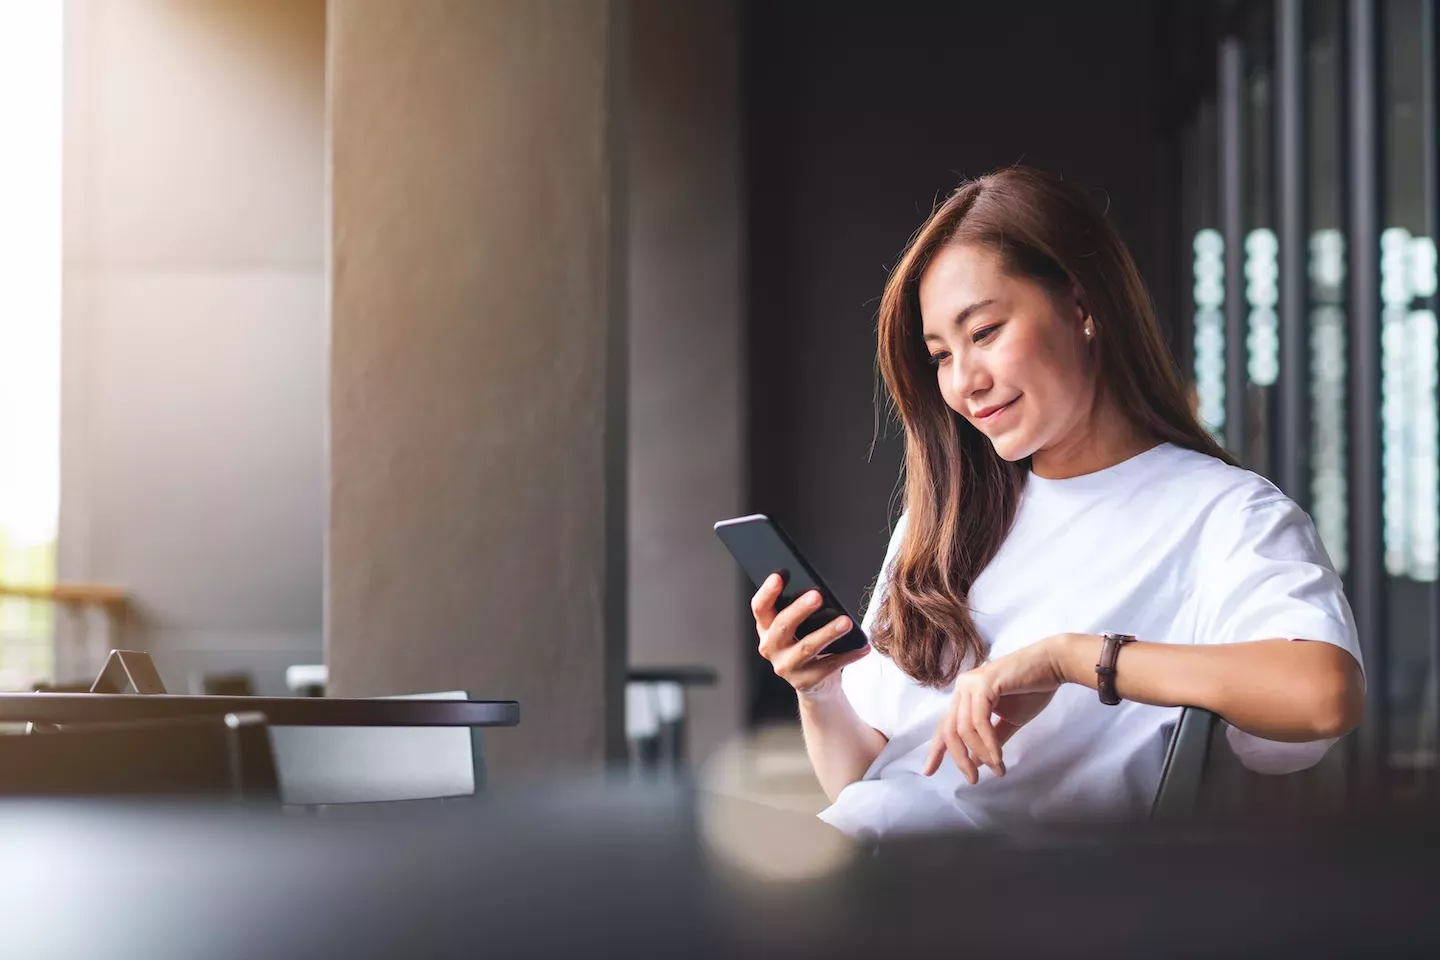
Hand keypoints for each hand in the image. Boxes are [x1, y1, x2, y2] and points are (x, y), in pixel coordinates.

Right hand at [752, 574, 869, 698]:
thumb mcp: (798, 627)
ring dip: (828, 633)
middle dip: (799, 609)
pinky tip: (862, 646)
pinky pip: (829, 666)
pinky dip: (848, 655)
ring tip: (846, 621)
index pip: (760, 608)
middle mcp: (771, 648)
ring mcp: (786, 666)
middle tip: (817, 595)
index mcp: (766, 628)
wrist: (816, 684)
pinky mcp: (805, 681)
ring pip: (807, 648)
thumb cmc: (807, 645)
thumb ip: (801, 612)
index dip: (768, 591)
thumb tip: (820, 591)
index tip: (780, 575)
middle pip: (782, 626)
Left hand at [923, 633, 1078, 782]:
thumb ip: (990, 739)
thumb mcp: (1008, 721)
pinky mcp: (984, 683)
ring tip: (997, 769)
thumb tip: (975, 763)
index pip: (944, 725)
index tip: (928, 771)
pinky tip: (998, 758)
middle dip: (959, 758)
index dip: (936, 749)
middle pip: (949, 730)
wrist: (1053, 664)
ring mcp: (971, 684)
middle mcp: (962, 687)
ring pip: (964, 728)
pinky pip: (980, 721)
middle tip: (972, 780)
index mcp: (965, 695)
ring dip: (981, 754)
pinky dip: (988, 743)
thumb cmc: (1032, 690)